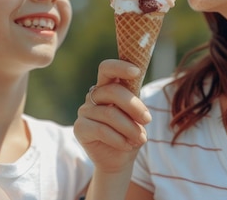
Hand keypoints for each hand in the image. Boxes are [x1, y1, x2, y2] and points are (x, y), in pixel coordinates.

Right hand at [74, 59, 151, 173]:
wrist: (119, 160)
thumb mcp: (137, 115)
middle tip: (147, 120)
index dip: (120, 67)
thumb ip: (135, 99)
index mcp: (108, 87)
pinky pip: (101, 130)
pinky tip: (127, 145)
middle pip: (112, 91)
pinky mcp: (79, 127)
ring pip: (110, 113)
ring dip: (130, 128)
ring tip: (141, 139)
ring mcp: (84, 111)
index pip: (107, 68)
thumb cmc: (130, 133)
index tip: (137, 71)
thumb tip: (138, 80)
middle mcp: (94, 95)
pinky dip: (119, 139)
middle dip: (134, 105)